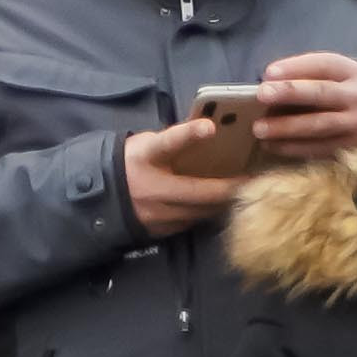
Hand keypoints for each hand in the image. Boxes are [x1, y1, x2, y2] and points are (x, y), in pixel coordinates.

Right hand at [119, 117, 262, 235]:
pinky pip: (195, 221)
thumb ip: (173, 143)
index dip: (188, 134)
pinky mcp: (164, 230)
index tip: (209, 126)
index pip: (167, 143)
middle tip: (254, 181)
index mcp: (146, 157)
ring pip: (202, 210)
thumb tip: (211, 135)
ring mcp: (158, 213)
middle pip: (200, 190)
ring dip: (223, 202)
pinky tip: (218, 206)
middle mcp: (153, 187)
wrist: (102, 198)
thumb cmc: (131, 163)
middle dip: (230, 187)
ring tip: (243, 194)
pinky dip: (208, 213)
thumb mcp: (146, 145)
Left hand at [244, 54, 356, 156]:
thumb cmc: (329, 89)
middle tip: (261, 95)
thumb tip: (268, 82)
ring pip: (320, 124)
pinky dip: (293, 147)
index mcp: (349, 71)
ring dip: (287, 127)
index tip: (268, 73)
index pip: (323, 65)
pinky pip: (320, 148)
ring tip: (259, 128)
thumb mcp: (320, 73)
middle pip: (322, 92)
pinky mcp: (352, 146)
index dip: (295, 68)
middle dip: (290, 92)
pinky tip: (271, 145)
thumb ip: (298, 74)